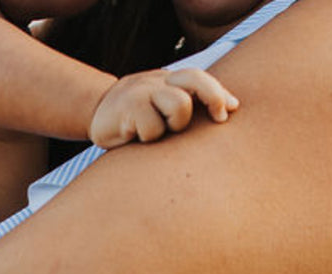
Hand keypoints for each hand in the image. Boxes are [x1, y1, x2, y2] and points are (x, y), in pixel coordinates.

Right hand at [89, 68, 239, 149]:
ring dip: (174, 125)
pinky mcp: (127, 108)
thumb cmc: (139, 119)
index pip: (199, 77)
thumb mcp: (165, 107)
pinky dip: (149, 138)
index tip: (226, 113)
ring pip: (179, 106)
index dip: (217, 94)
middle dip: (210, 99)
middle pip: (195, 82)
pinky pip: (152, 128)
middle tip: (215, 120)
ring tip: (157, 132)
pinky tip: (135, 137)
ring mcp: (143, 92)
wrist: (98, 115)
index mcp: (170, 81)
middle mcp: (158, 82)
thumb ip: (194, 105)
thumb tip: (233, 107)